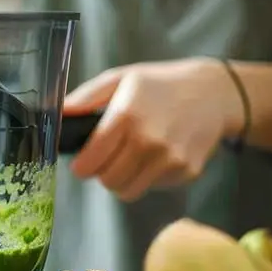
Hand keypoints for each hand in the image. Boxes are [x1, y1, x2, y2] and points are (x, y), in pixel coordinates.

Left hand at [64, 57, 244, 201]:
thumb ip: (85, 98)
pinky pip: (153, 187)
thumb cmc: (161, 85)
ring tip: (131, 157)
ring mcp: (170, 159)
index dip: (82, 167)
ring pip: (128, 191)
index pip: (90, 162)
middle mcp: (149, 141)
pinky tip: (158, 154)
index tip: (83, 163)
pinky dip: (150, 177)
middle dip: (103, 172)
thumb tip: (57, 113)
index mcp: (126, 116)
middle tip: (110, 157)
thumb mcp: (121, 79)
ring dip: (123, 179)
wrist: (214, 92)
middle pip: (108, 181)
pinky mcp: (187, 172)